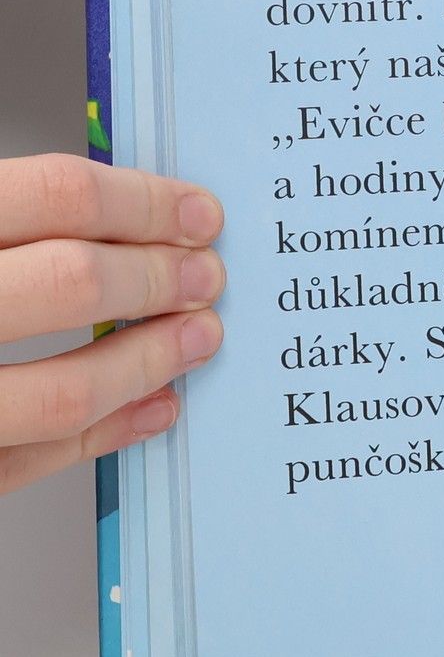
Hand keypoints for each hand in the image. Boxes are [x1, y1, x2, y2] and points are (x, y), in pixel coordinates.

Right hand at [0, 156, 224, 495]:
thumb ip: (16, 221)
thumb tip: (122, 211)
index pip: (56, 195)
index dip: (144, 203)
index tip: (201, 214)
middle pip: (73, 283)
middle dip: (161, 281)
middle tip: (210, 279)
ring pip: (61, 391)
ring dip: (150, 363)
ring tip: (201, 340)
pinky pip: (29, 461)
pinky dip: (106, 433)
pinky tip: (157, 406)